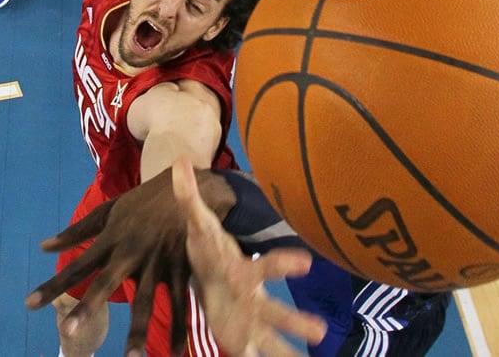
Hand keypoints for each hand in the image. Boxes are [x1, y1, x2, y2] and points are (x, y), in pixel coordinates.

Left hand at [25, 167, 194, 354]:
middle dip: (89, 307)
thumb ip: (79, 231)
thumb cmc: (146, 200)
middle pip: (107, 283)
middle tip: (69, 332)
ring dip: (138, 330)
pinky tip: (175, 351)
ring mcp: (159, 259)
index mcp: (113, 237)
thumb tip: (43, 247)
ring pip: (146, 300)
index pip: (78, 265)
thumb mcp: (111, 209)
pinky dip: (178, 326)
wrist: (192, 184)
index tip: (29, 305)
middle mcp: (133, 251)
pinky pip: (180, 300)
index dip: (54, 285)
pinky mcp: (182, 265)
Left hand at [174, 159, 326, 356]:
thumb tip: (179, 161)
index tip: (305, 263)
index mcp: (243, 271)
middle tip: (319, 331)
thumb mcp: (198, 225)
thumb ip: (189, 197)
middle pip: (275, 310)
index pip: (266, 266)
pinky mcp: (240, 340)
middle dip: (295, 320)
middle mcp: (253, 298)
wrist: (212, 276)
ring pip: (272, 340)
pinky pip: (255, 356)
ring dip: (287, 353)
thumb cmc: (210, 250)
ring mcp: (250, 321)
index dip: (284, 265)